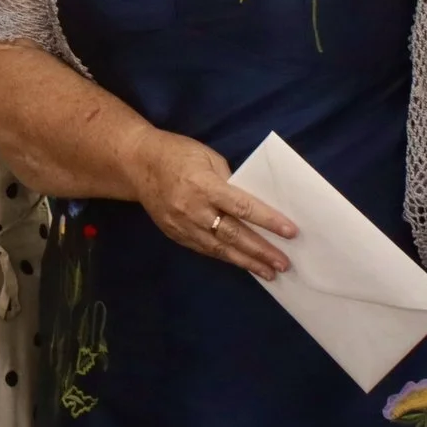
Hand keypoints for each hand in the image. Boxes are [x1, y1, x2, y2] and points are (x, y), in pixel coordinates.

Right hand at [125, 129, 296, 279]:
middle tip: (284, 264)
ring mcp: (182, 225)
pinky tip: (241, 263)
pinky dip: (226, 257)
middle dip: (261, 250)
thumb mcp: (207, 157)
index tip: (290, 232)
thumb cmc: (176, 153)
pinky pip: (204, 249)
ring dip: (246, 262)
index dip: (268, 220)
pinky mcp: (174, 234)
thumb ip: (228, 180)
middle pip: (234, 234)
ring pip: (220, 248)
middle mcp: (193, 209)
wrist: (135, 163)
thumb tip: (248, 203)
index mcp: (204, 185)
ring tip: (269, 273)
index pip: (242, 207)